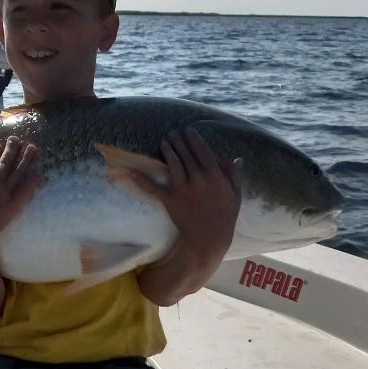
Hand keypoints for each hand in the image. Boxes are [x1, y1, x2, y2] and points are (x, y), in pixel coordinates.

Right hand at [0, 136, 41, 240]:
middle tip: (18, 139)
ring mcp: (4, 192)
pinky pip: (25, 191)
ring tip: (33, 148)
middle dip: (12, 148)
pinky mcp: (12, 205)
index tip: (1, 144)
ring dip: (26, 158)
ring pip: (17, 171)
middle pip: (5, 161)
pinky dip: (33, 183)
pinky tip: (40, 175)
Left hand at [131, 127, 240, 260]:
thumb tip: (231, 157)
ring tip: (163, 142)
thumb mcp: (235, 195)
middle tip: (172, 133)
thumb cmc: (225, 217)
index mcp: (215, 176)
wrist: (209, 238)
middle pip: (186, 155)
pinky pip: (154, 189)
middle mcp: (198, 179)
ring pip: (173, 165)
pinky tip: (132, 172)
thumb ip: (233, 175)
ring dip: (168, 151)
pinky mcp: (171, 201)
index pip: (203, 152)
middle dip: (178, 142)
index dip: (194, 140)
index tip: (188, 131)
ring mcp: (183, 189)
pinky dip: (142, 180)